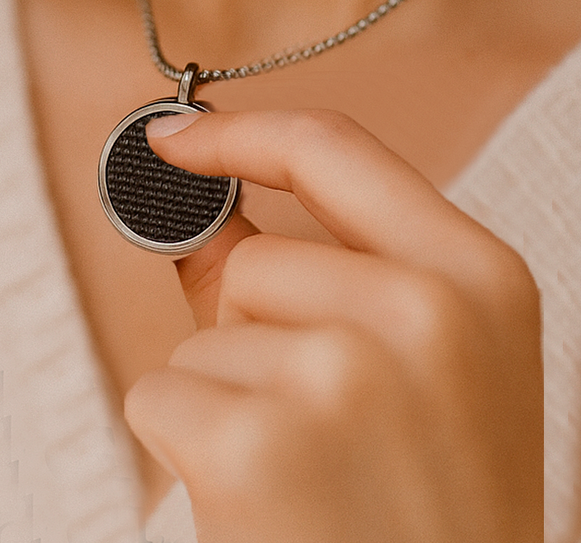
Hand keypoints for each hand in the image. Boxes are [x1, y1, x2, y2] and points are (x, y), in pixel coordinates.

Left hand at [125, 110, 542, 542]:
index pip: (333, 148)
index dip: (240, 133)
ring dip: (229, 395)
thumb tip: (199, 202)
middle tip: (321, 425)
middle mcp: (425, 312)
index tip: (175, 135)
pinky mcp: (258, 444)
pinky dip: (186, 443)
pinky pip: (161, 393)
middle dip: (258, 333)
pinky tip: (258, 498)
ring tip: (307, 469)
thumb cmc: (427, 509)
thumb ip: (310, 268)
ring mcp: (343, 375)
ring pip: (208, 331)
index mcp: (477, 277)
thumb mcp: (421, 369)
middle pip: (258, 259)